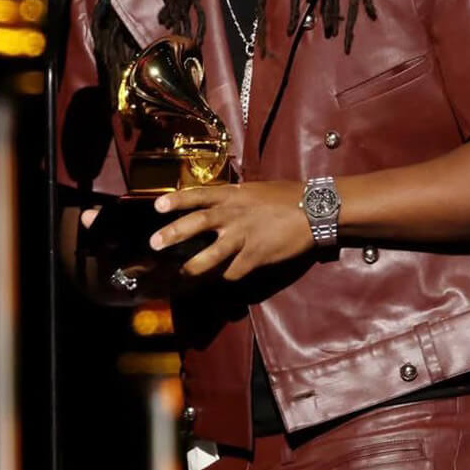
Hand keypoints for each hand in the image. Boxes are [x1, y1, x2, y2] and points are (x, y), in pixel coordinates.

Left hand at [149, 181, 313, 280]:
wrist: (315, 210)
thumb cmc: (287, 196)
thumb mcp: (255, 190)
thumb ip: (234, 197)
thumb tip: (215, 202)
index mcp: (234, 195)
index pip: (200, 195)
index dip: (177, 200)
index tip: (157, 206)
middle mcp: (234, 214)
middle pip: (198, 223)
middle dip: (174, 233)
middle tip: (154, 243)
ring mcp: (244, 237)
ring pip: (212, 255)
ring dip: (192, 267)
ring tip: (179, 277)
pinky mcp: (256, 256)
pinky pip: (234, 271)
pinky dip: (225, 276)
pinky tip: (221, 279)